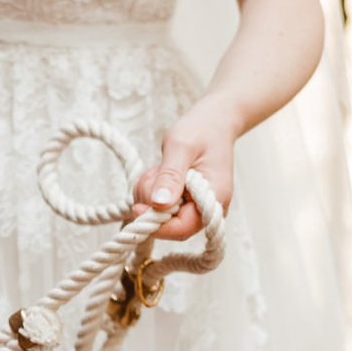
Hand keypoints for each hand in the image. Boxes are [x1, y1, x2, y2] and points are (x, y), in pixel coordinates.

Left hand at [136, 97, 241, 240]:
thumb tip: (159, 204)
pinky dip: (151, 189)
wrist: (214, 122)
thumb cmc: (201, 129)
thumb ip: (170, 176)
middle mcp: (207, 209)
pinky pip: (159, 205)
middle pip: (168, 224)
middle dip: (151, 202)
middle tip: (154, 171)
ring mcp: (195, 207)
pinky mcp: (184, 202)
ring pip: (159, 214)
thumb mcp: (181, 147)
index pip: (182, 228)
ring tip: (160, 167)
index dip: (157, 224)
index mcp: (214, 199)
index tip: (137, 208)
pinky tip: (160, 171)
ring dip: (149, 192)